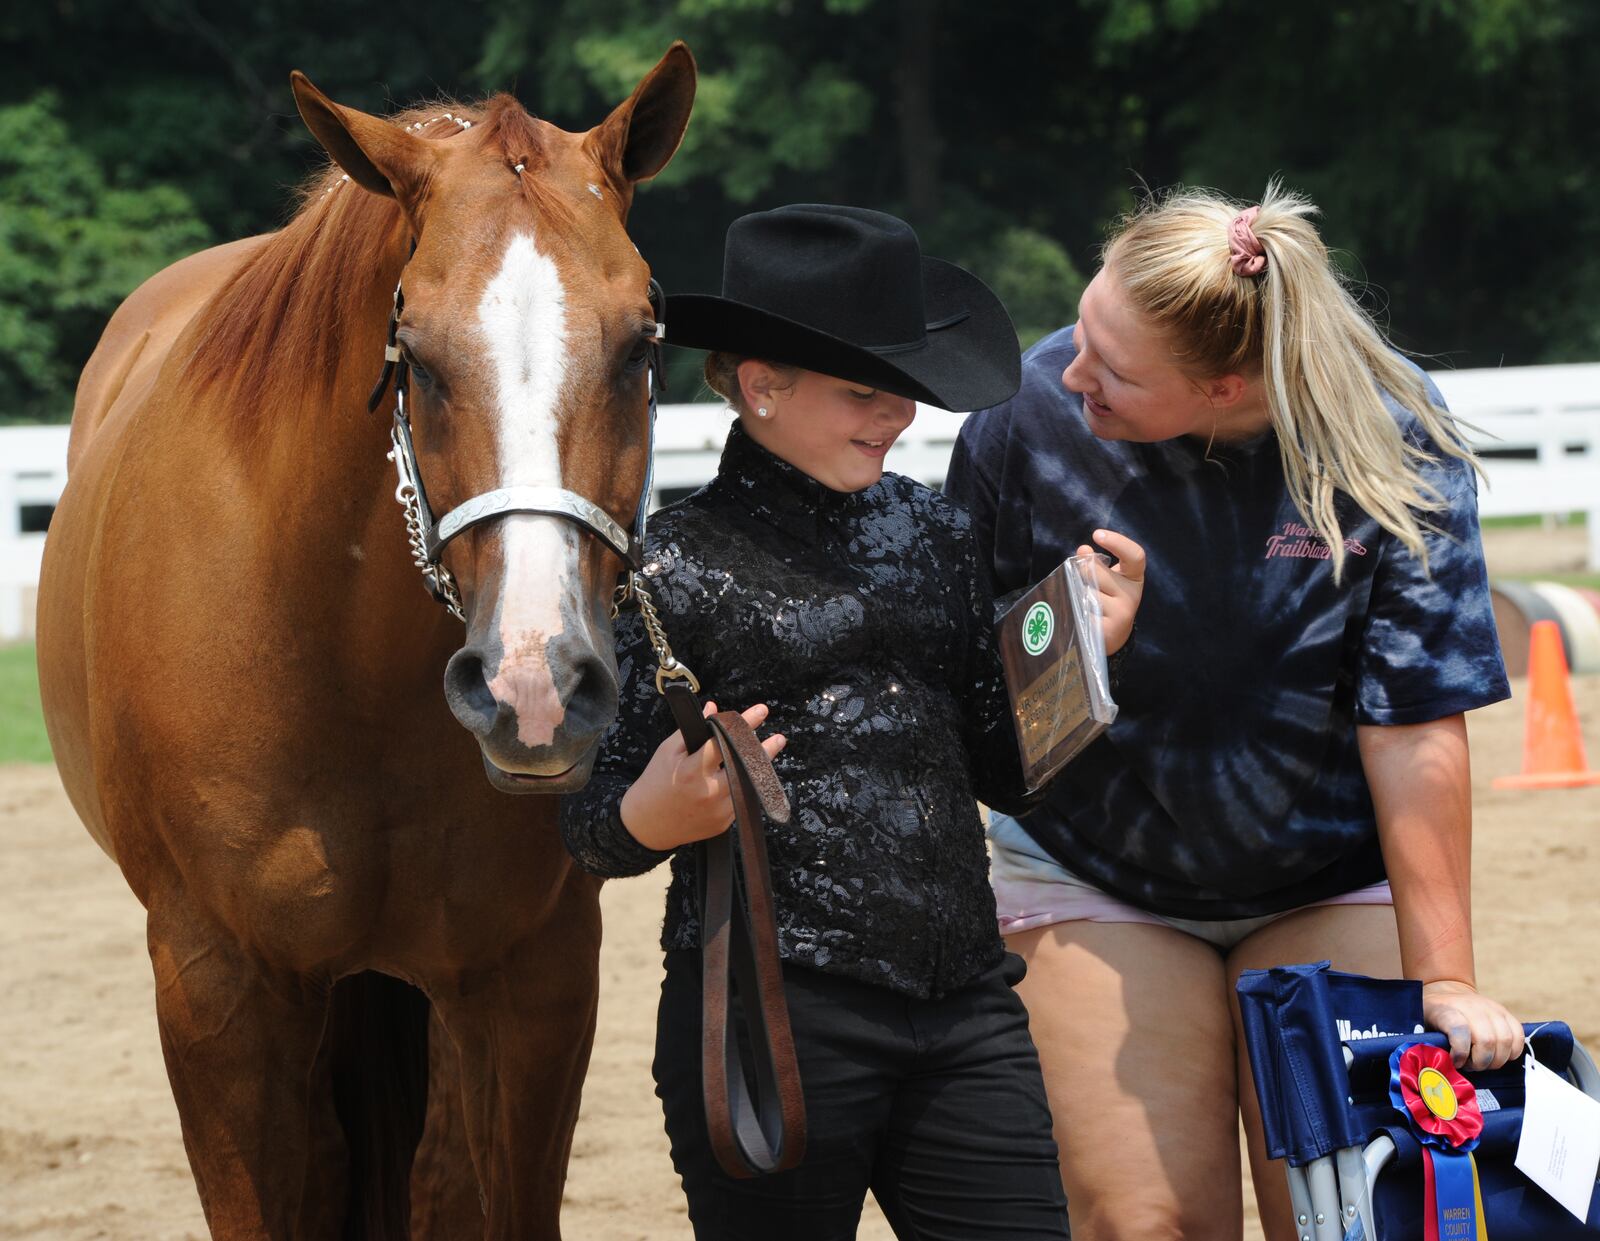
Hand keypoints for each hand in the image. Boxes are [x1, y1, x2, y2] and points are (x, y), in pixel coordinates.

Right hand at [619, 701, 786, 852]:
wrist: (647, 825)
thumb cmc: (656, 782)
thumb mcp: (668, 751)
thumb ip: (693, 730)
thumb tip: (714, 708)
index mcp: (692, 771)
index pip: (724, 741)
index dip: (744, 724)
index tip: (761, 711)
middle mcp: (709, 792)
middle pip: (745, 766)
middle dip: (764, 751)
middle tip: (778, 737)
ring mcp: (718, 811)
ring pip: (747, 785)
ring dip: (759, 769)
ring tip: (769, 751)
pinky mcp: (723, 824)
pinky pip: (740, 801)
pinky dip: (744, 786)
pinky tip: (746, 775)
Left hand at [1077, 529, 1145, 655]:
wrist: (1112, 635)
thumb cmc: (1106, 599)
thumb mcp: (1106, 578)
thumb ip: (1096, 562)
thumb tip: (1083, 549)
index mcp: (1134, 578)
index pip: (1135, 556)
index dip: (1117, 542)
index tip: (1097, 534)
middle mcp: (1132, 595)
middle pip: (1097, 572)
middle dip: (1082, 571)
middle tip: (1082, 580)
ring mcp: (1121, 614)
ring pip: (1085, 591)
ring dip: (1077, 593)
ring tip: (1084, 603)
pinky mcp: (1106, 630)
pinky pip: (1080, 610)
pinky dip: (1074, 610)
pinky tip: (1080, 616)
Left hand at [1422, 979, 1524, 1070]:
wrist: (1447, 991)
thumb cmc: (1433, 1015)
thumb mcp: (1422, 1025)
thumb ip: (1431, 1045)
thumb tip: (1440, 1068)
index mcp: (1446, 1010)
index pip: (1459, 1030)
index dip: (1460, 1052)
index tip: (1455, 1061)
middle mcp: (1472, 1007)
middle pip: (1487, 1041)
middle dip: (1480, 1062)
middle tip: (1470, 1065)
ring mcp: (1492, 1008)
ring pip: (1505, 1040)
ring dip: (1496, 1060)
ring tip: (1483, 1061)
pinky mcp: (1506, 1012)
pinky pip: (1518, 1036)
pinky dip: (1512, 1052)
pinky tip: (1498, 1055)